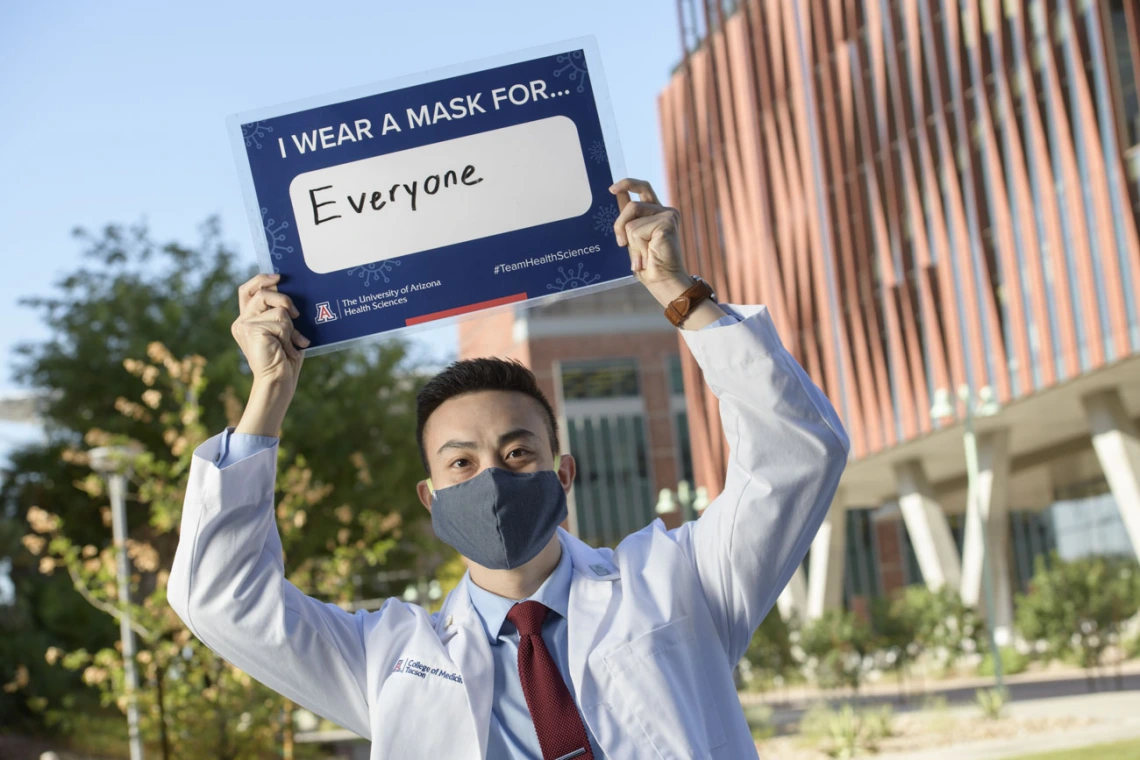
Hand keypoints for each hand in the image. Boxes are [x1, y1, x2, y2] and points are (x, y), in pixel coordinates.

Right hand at [231, 273, 309, 435]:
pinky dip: (289, 335)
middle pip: (263, 293)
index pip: (248, 290)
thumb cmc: (285, 359)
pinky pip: (281, 321)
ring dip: (290, 327)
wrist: (279, 381)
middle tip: (297, 316)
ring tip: (290, 343)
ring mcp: (244, 325)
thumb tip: (292, 294)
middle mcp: (242, 321)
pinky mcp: (250, 330)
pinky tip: (287, 349)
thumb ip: (282, 313)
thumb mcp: (285, 331)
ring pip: (278, 309)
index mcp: (247, 320)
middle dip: (285, 300)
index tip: (279, 277)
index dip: (261, 279)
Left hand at [609, 178, 688, 293]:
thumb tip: (616, 196)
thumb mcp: (632, 239)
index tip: (611, 189)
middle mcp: (663, 211)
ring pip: (631, 220)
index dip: (627, 184)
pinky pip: (636, 230)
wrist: (662, 280)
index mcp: (655, 212)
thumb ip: (628, 220)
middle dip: (620, 224)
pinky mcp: (667, 222)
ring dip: (630, 242)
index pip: (642, 189)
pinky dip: (637, 247)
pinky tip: (647, 257)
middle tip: (620, 243)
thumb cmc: (647, 264)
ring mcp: (667, 215)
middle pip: (632, 204)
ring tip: (640, 257)